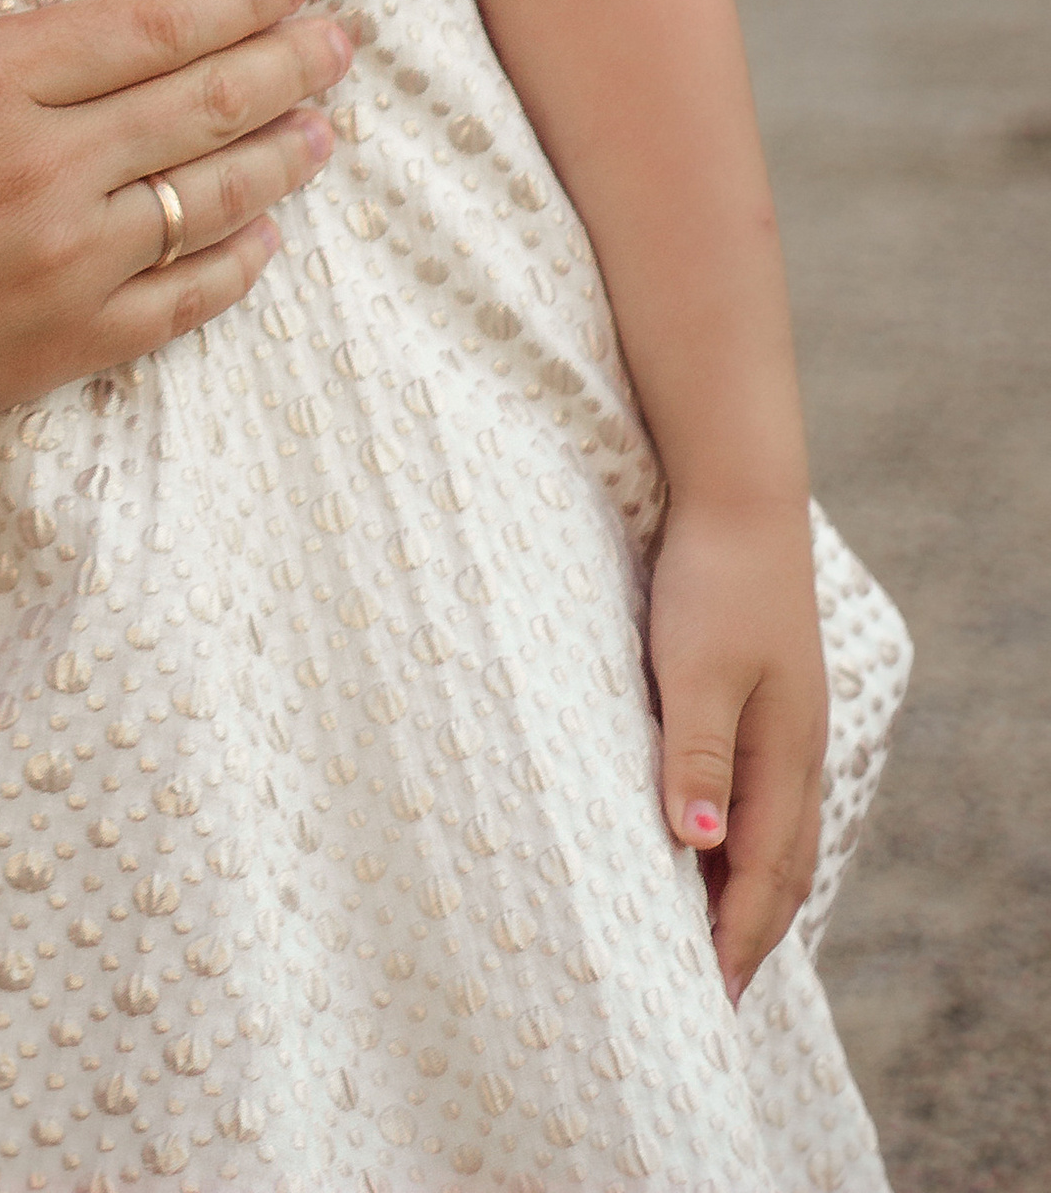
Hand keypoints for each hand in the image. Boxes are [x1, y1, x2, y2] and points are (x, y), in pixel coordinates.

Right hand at [0, 0, 350, 494]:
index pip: (148, 26)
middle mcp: (40, 174)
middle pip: (199, 103)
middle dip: (283, 60)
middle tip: (340, 31)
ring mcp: (57, 272)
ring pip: (205, 199)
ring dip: (279, 154)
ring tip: (327, 122)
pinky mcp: (53, 352)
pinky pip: (177, 306)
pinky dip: (233, 267)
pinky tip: (262, 240)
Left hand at [648, 496, 826, 1003]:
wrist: (739, 495)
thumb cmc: (712, 580)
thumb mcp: (696, 668)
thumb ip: (698, 753)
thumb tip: (701, 843)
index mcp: (784, 754)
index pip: (764, 873)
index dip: (738, 937)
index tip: (710, 996)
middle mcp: (796, 749)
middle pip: (783, 866)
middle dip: (752, 931)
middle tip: (717, 990)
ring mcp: (789, 722)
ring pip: (780, 831)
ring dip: (754, 889)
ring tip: (723, 936)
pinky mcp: (770, 695)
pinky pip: (769, 793)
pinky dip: (752, 838)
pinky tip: (724, 840)